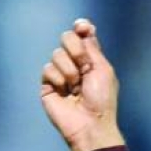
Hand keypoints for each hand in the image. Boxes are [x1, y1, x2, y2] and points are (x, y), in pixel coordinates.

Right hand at [39, 19, 121, 150]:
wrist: (90, 124)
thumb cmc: (101, 100)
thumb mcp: (103, 69)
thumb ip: (92, 46)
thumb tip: (83, 27)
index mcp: (90, 59)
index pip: (81, 34)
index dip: (80, 28)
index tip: (82, 27)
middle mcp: (75, 64)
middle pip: (67, 38)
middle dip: (77, 52)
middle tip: (85, 70)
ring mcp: (61, 73)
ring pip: (57, 54)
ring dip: (69, 71)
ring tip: (76, 89)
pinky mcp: (48, 85)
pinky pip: (48, 68)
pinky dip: (58, 80)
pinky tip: (65, 94)